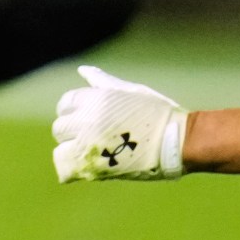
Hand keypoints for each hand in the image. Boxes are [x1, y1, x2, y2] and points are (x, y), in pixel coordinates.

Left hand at [52, 66, 187, 182]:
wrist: (178, 143)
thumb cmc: (159, 114)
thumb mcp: (131, 91)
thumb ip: (103, 81)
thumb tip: (83, 70)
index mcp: (96, 99)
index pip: (65, 104)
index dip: (75, 112)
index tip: (89, 119)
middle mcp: (88, 120)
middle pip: (61, 127)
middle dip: (73, 132)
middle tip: (95, 138)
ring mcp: (89, 144)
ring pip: (61, 148)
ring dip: (72, 151)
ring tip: (94, 153)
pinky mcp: (93, 167)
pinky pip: (64, 168)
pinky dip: (70, 170)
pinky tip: (87, 168)